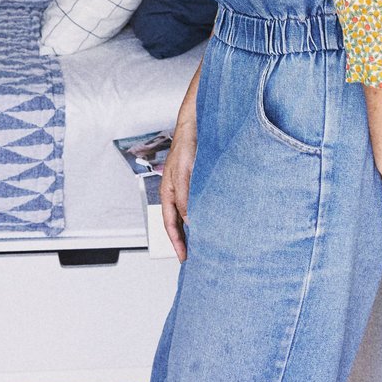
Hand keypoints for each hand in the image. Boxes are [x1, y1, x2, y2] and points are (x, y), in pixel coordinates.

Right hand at [159, 125, 196, 262]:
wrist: (196, 123)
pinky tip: (213, 218)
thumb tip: (189, 221)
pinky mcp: (198, 180)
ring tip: (206, 242)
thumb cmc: (186, 145)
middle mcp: (176, 192)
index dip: (177, 242)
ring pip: (189, 213)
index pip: (170, 224)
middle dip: (185, 239)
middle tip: (196, 256)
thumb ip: (184, 198)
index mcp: (168, 193)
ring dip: (196, 227)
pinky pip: (198, 202)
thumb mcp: (183, 174)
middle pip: (178, 222)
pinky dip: (203, 213)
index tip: (184, 258)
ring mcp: (187, 186)